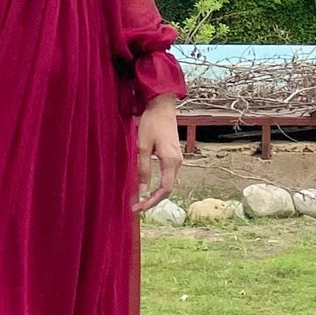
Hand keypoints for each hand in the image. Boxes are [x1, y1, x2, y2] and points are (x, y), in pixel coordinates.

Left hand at [133, 95, 182, 211]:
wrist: (162, 106)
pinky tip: (148, 186)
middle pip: (168, 189)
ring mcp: (177, 158)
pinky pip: (168, 175)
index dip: (152, 201)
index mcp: (171, 161)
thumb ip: (143, 169)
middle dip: (153, 200)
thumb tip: (142, 190)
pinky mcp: (174, 155)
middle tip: (137, 208)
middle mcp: (178, 162)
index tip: (139, 208)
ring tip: (141, 200)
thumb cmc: (151, 123)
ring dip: (156, 193)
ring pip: (169, 182)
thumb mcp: (142, 146)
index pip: (165, 189)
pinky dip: (159, 184)